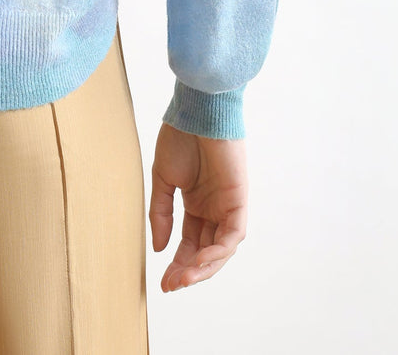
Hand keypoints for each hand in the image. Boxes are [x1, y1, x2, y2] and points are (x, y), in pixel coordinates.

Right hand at [149, 122, 247, 291]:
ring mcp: (227, 206)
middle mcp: (214, 209)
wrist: (196, 112)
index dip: (177, 263)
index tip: (162, 282)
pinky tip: (199, 260)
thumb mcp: (163, 179)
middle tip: (171, 286)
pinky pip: (232, 235)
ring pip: (220, 249)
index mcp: (196, 204)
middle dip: (188, 271)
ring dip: (203, 267)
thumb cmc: (179, 138)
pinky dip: (218, 251)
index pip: (189, 243)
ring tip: (183, 278)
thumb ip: (161, 214)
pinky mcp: (239, 200)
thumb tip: (158, 248)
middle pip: (205, 251)